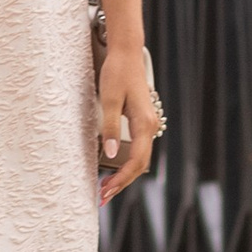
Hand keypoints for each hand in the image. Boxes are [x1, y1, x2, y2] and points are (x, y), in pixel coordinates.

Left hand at [97, 40, 162, 200]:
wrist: (126, 54)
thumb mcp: (109, 99)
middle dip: (121, 182)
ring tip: (106, 188)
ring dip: (123, 174)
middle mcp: (150, 127)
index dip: (120, 179)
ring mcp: (148, 125)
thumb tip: (110, 154)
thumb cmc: (117, 73)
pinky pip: (137, 149)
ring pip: (139, 158)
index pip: (135, 161)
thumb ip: (110, 127)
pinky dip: (126, 162)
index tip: (105, 192)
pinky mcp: (142, 121)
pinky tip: (113, 168)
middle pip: (139, 164)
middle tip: (102, 197)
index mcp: (143, 124)